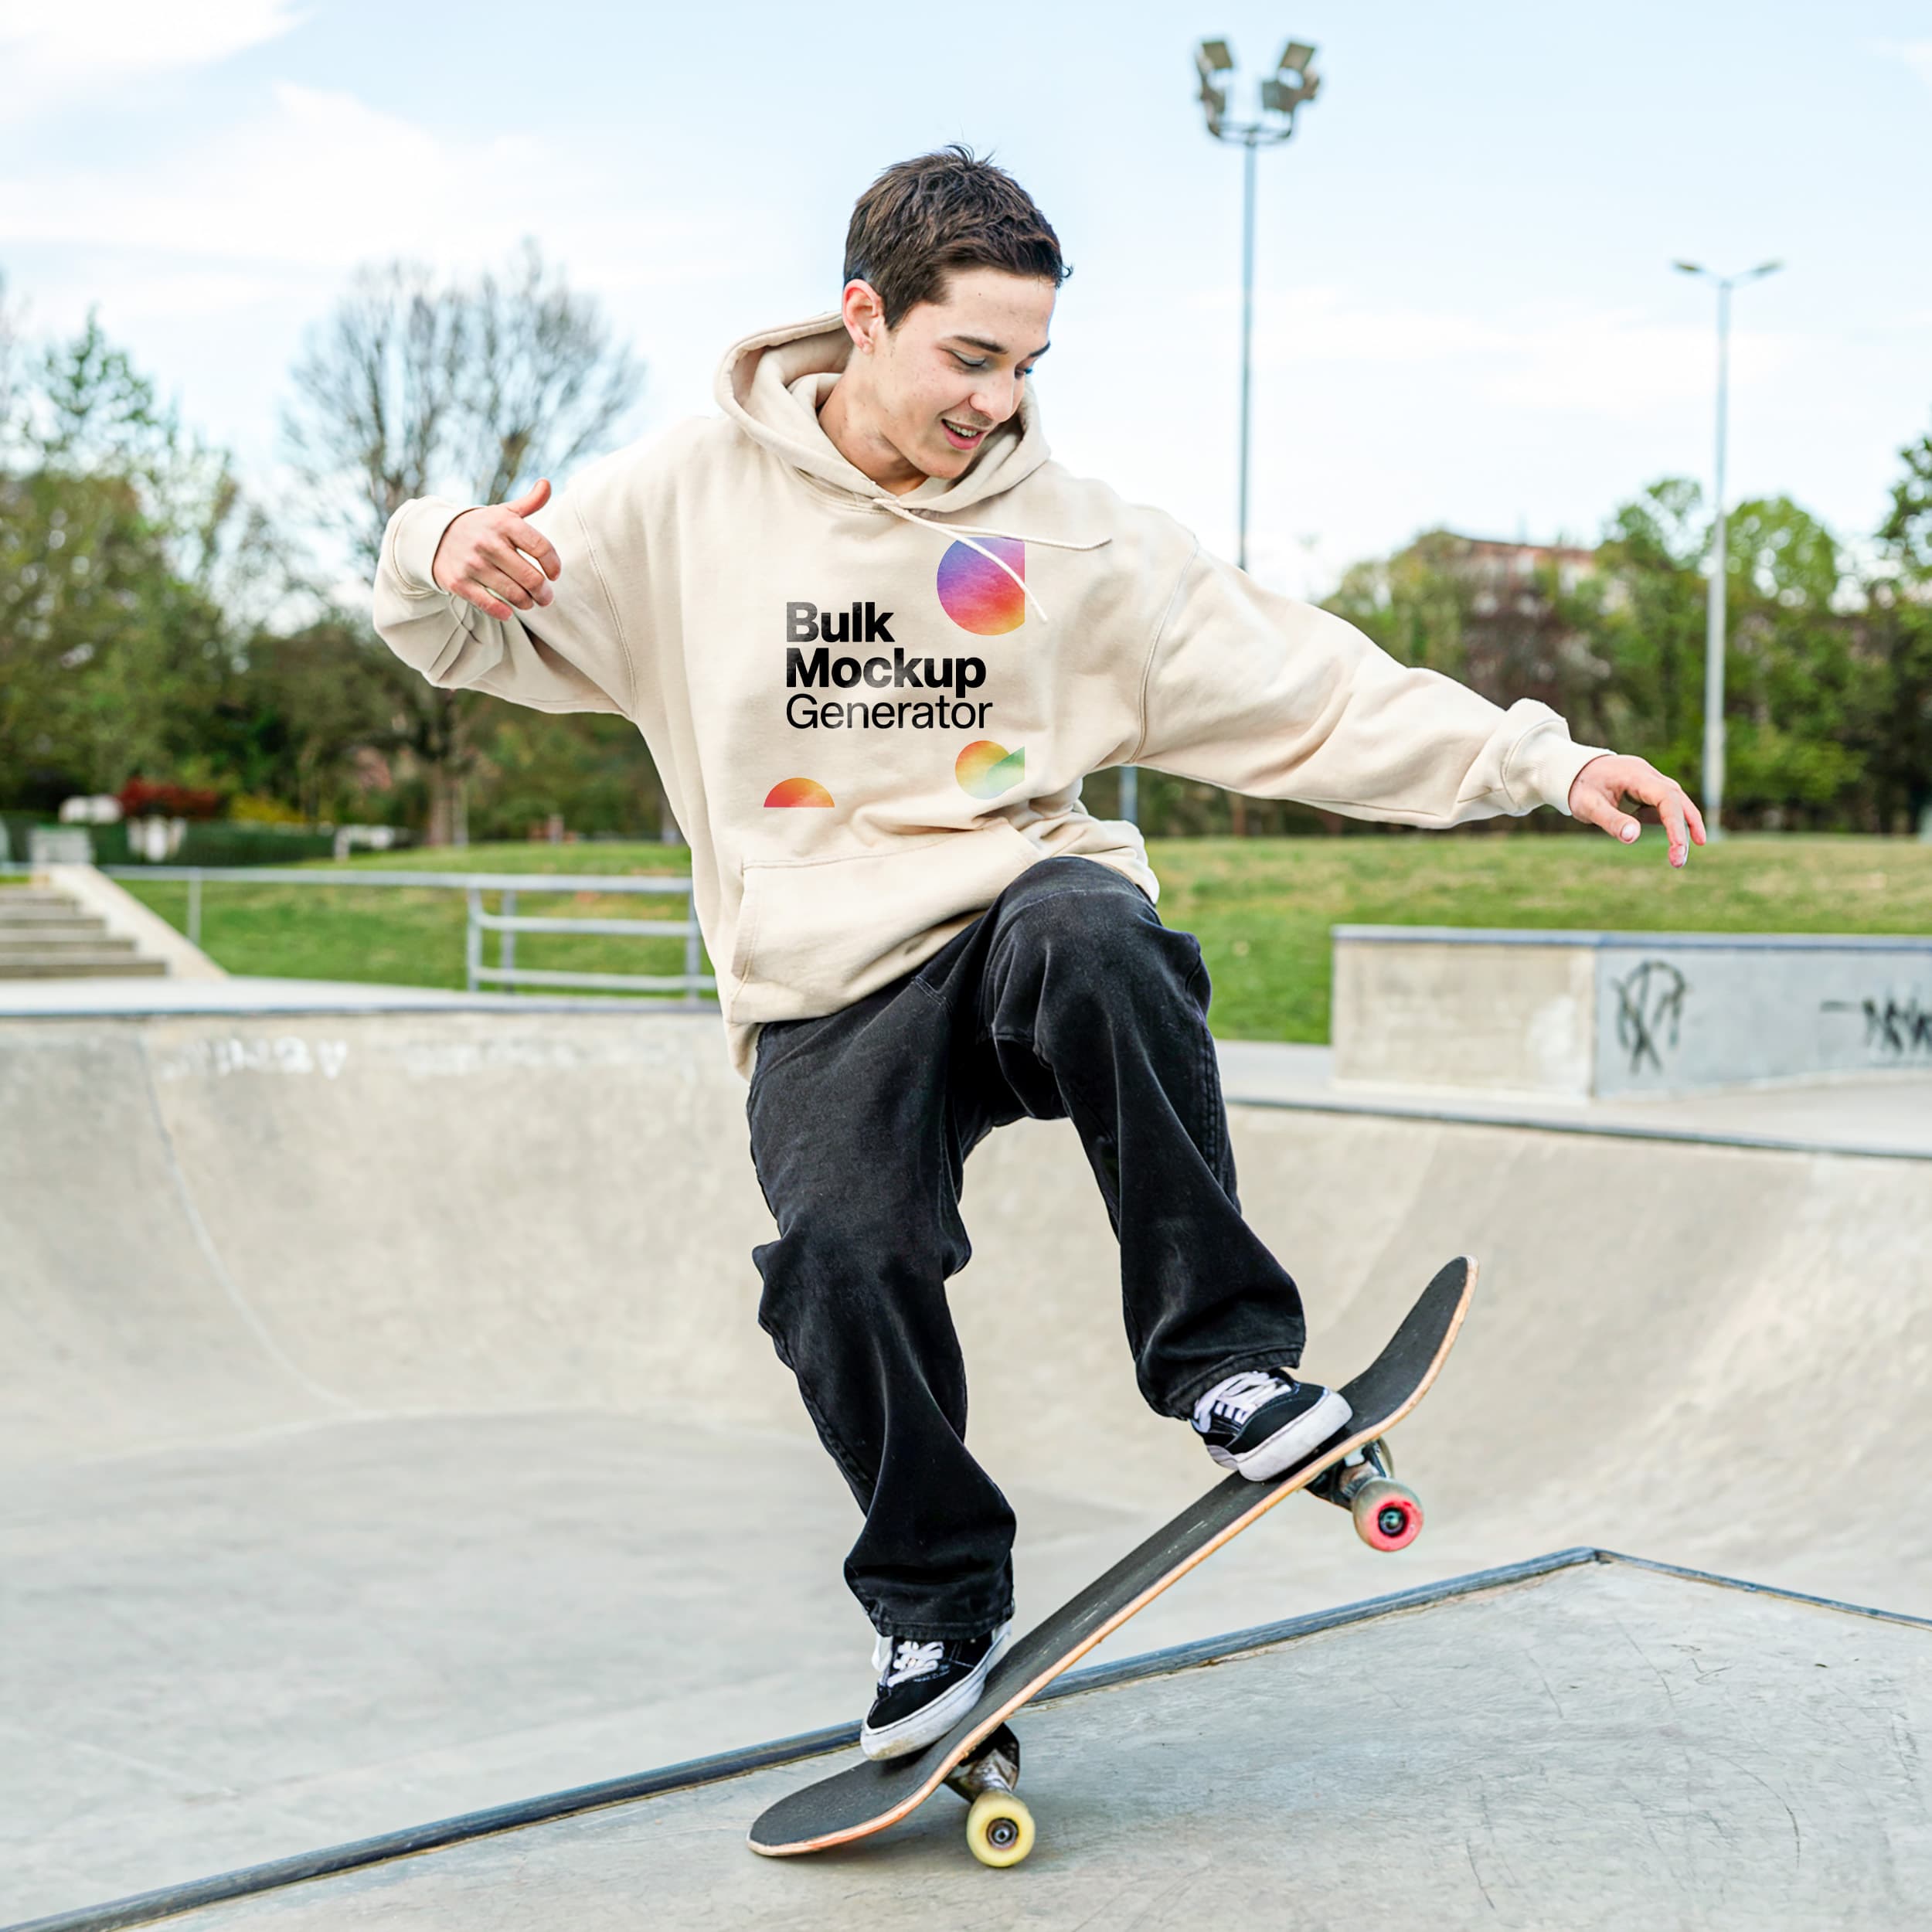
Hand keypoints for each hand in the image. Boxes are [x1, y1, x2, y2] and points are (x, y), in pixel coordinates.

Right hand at [431, 480, 561, 619]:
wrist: (436, 537)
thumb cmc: (481, 527)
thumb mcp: (503, 513)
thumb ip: (529, 502)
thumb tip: (547, 483)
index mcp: (504, 523)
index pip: (541, 547)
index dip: (554, 565)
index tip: (554, 575)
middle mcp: (488, 542)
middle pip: (531, 577)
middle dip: (543, 593)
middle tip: (546, 597)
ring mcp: (472, 563)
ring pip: (514, 594)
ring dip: (527, 603)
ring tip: (529, 603)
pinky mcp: (459, 582)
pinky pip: (489, 604)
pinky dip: (503, 612)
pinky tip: (509, 612)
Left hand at [1567, 753, 1705, 867]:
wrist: (1574, 770)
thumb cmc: (1580, 787)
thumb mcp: (1588, 805)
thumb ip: (1611, 820)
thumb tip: (1633, 837)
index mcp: (1636, 775)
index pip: (1666, 797)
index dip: (1675, 822)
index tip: (1677, 847)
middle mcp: (1649, 775)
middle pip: (1678, 800)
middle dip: (1685, 829)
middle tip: (1679, 860)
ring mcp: (1651, 782)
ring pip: (1676, 802)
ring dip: (1682, 827)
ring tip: (1678, 857)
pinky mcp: (1648, 791)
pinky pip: (1666, 806)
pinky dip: (1671, 823)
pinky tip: (1670, 841)